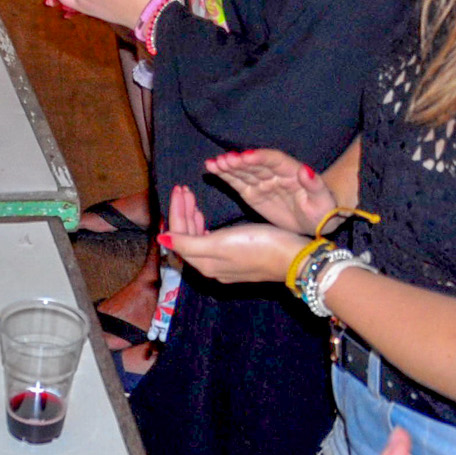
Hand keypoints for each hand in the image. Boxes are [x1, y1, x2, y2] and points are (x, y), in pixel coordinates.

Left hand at [159, 183, 309, 286]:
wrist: (294, 259)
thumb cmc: (259, 246)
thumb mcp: (220, 243)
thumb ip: (189, 243)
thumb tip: (161, 240)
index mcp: (204, 263)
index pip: (178, 235)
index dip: (176, 211)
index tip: (180, 188)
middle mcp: (210, 266)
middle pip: (185, 236)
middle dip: (182, 212)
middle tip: (184, 189)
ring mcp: (223, 263)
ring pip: (196, 238)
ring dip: (191, 217)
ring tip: (192, 198)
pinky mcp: (235, 259)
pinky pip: (209, 240)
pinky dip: (203, 225)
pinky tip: (204, 217)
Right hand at [203, 149, 337, 234]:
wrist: (317, 218)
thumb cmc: (322, 208)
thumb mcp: (323, 199)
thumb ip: (315, 184)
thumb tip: (306, 170)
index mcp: (292, 172)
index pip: (275, 161)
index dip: (261, 158)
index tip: (246, 156)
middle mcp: (274, 173)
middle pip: (255, 164)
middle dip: (239, 162)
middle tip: (223, 160)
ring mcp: (263, 182)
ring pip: (243, 171)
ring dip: (228, 167)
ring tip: (212, 164)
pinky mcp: (253, 192)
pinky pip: (237, 182)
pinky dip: (225, 176)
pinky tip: (212, 168)